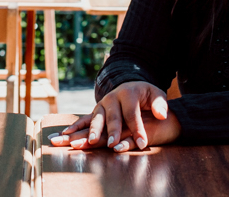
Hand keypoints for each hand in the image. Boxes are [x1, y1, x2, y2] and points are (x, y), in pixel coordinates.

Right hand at [48, 81, 179, 152]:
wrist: (130, 85)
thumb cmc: (146, 94)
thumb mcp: (156, 95)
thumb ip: (160, 104)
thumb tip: (162, 114)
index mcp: (128, 93)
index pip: (133, 113)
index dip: (137, 128)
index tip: (142, 143)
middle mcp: (112, 98)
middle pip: (112, 116)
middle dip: (112, 131)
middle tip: (112, 144)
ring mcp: (102, 104)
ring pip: (96, 118)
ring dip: (92, 130)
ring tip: (90, 141)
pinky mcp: (96, 111)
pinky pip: (84, 119)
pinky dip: (75, 127)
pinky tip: (66, 135)